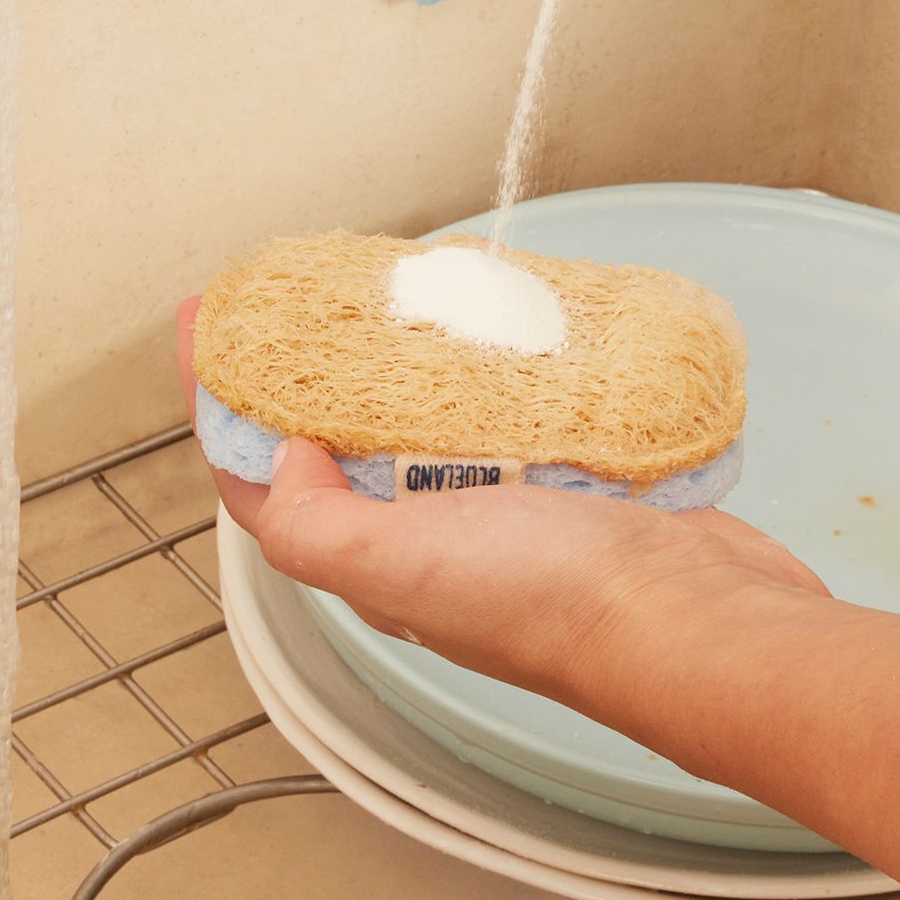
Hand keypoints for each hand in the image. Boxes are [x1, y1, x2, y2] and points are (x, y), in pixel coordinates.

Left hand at [176, 298, 825, 705]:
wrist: (695, 617)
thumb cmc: (553, 605)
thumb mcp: (398, 569)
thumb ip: (311, 525)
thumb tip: (274, 454)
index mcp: (380, 558)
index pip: (267, 474)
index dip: (223, 397)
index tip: (204, 318)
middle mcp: (434, 530)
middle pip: (347, 431)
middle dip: (314, 359)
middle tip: (301, 281)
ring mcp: (508, 498)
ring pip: (435, 410)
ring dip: (411, 350)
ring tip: (396, 282)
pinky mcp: (576, 470)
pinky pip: (521, 402)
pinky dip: (502, 358)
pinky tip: (503, 316)